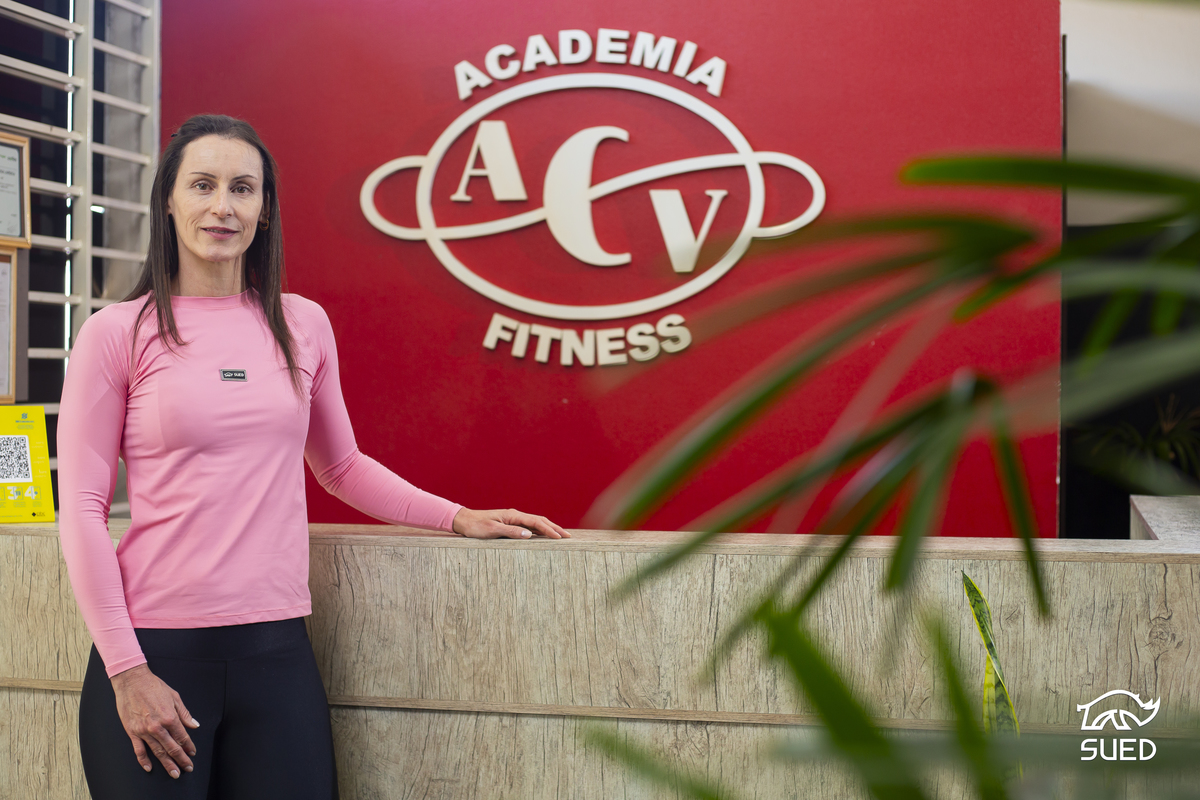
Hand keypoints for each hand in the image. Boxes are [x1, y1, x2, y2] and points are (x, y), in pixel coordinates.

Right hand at [110, 663, 200, 777]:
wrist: (132, 681)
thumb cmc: (154, 686)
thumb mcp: (175, 697)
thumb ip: (185, 713)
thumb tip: (194, 725)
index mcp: (170, 717)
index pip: (182, 736)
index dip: (189, 746)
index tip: (192, 753)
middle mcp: (158, 726)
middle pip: (172, 747)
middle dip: (181, 759)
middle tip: (187, 768)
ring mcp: (144, 731)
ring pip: (158, 751)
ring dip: (167, 763)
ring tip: (174, 773)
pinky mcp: (132, 732)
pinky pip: (139, 750)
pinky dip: (144, 760)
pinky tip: (149, 767)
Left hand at [452, 507, 570, 539]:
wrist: (465, 521)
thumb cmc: (476, 527)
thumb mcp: (492, 530)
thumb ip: (510, 532)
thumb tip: (529, 534)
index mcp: (513, 516)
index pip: (536, 522)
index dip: (549, 530)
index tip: (560, 538)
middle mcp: (515, 515)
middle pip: (540, 521)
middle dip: (555, 528)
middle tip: (568, 537)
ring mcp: (514, 519)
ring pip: (536, 523)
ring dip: (549, 529)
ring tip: (561, 536)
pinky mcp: (511, 523)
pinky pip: (529, 526)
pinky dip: (540, 530)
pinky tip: (544, 535)